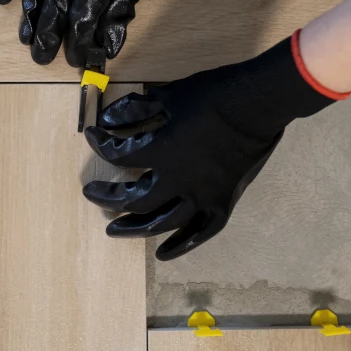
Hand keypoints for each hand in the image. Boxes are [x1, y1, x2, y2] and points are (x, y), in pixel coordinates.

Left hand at [83, 33, 343, 260]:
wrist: (258, 104)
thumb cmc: (213, 95)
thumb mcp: (168, 96)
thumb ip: (135, 110)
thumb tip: (107, 119)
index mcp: (162, 152)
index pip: (118, 156)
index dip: (101, 145)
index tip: (94, 136)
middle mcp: (179, 181)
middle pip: (134, 200)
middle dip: (108, 198)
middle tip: (92, 195)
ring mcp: (203, 197)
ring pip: (162, 223)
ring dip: (135, 228)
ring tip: (115, 230)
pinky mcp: (223, 203)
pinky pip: (200, 233)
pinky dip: (181, 246)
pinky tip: (162, 255)